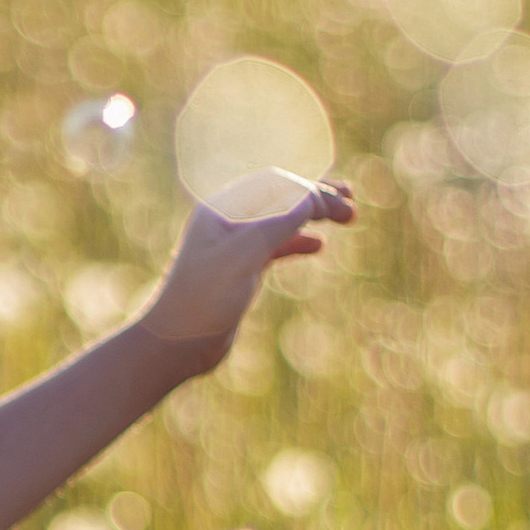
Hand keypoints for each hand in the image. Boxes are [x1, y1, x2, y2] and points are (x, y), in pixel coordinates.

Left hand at [134, 171, 353, 380]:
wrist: (177, 344)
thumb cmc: (203, 299)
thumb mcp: (244, 256)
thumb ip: (277, 224)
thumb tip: (310, 196)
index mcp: (221, 210)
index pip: (275, 184)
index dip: (310, 190)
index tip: (340, 205)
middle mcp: (227, 222)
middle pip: (279, 197)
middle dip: (316, 197)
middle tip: (352, 202)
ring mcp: (233, 246)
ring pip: (280, 221)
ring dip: (311, 218)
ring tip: (348, 217)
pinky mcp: (240, 271)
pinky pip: (274, 246)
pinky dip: (297, 242)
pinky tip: (318, 246)